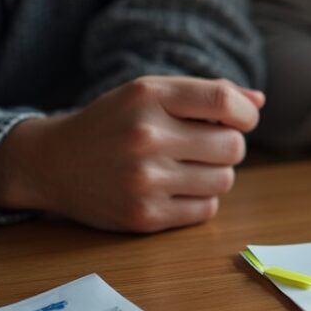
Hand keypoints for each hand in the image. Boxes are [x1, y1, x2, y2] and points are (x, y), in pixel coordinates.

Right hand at [0, 76, 264, 232]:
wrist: (52, 163)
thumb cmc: (114, 123)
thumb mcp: (150, 94)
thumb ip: (205, 93)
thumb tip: (259, 102)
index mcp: (148, 97)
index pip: (225, 102)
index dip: (245, 114)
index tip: (240, 120)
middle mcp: (145, 137)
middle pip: (233, 147)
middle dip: (228, 146)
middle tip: (205, 146)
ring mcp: (144, 180)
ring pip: (224, 180)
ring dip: (215, 173)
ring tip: (187, 166)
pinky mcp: (143, 216)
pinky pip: (206, 209)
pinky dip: (200, 199)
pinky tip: (176, 188)